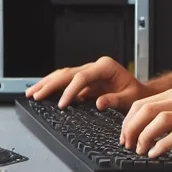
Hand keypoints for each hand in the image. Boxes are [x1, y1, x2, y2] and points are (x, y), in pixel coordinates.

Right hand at [25, 56, 151, 110]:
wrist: (140, 92)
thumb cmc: (137, 94)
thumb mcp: (131, 98)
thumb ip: (115, 100)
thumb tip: (99, 102)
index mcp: (106, 66)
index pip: (82, 76)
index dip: (70, 90)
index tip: (62, 104)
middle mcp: (95, 66)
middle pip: (68, 73)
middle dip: (50, 84)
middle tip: (36, 95)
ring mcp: (89, 72)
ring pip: (63, 75)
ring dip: (47, 84)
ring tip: (32, 93)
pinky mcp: (84, 81)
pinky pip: (65, 82)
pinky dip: (52, 87)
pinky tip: (41, 92)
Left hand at [120, 88, 171, 157]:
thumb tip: (150, 129)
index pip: (143, 103)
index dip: (128, 121)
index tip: (125, 136)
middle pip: (146, 109)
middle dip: (131, 128)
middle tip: (128, 145)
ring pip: (158, 120)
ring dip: (144, 137)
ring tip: (141, 151)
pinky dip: (161, 146)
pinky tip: (157, 155)